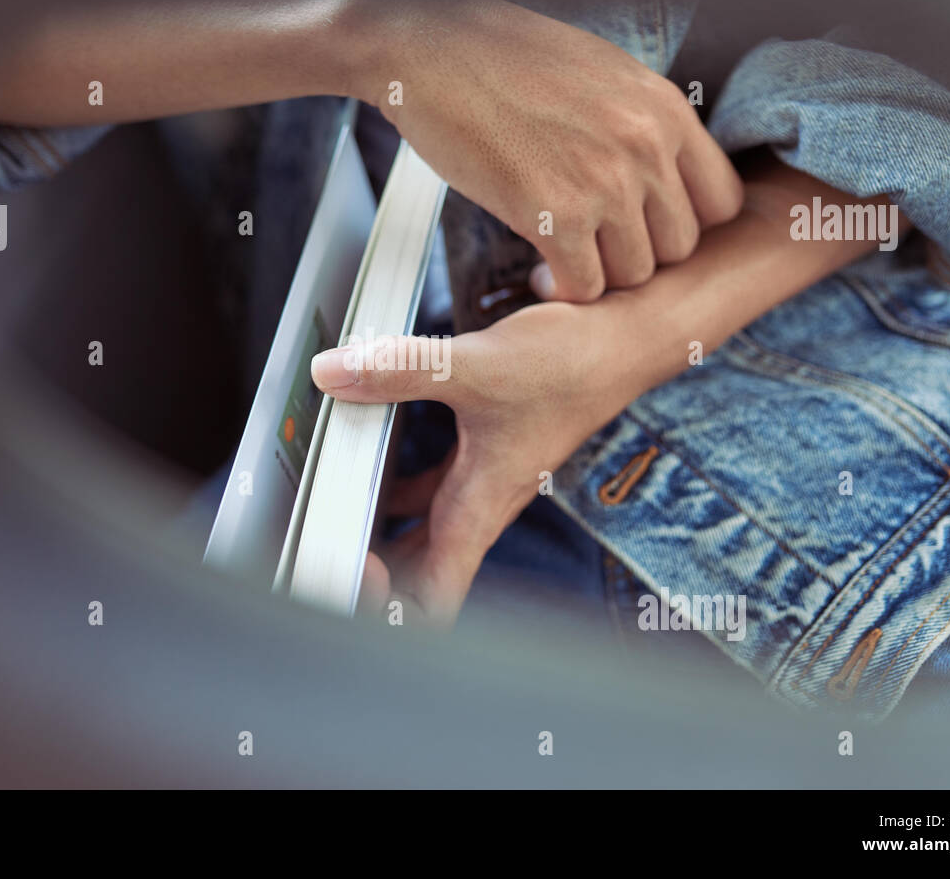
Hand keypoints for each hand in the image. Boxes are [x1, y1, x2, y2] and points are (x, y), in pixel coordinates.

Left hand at [310, 301, 646, 624]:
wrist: (623, 342)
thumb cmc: (572, 366)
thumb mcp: (475, 367)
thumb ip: (399, 369)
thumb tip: (333, 373)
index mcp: (478, 508)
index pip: (433, 598)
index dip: (390, 608)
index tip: (355, 575)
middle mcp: (479, 504)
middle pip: (417, 572)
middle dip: (374, 575)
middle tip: (326, 550)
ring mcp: (481, 480)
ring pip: (421, 531)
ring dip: (381, 534)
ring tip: (332, 513)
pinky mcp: (482, 451)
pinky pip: (429, 488)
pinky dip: (396, 486)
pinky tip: (368, 454)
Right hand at [341, 0, 743, 299]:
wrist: (433, 47)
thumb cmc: (504, 59)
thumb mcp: (602, 75)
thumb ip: (640, 124)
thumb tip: (658, 170)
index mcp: (664, 110)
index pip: (720, 200)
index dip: (683, 225)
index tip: (646, 230)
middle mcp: (646, 148)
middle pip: (679, 247)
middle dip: (638, 256)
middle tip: (598, 251)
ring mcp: (604, 184)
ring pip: (635, 274)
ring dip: (599, 277)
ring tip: (565, 262)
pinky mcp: (554, 215)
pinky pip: (584, 286)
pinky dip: (563, 290)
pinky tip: (541, 272)